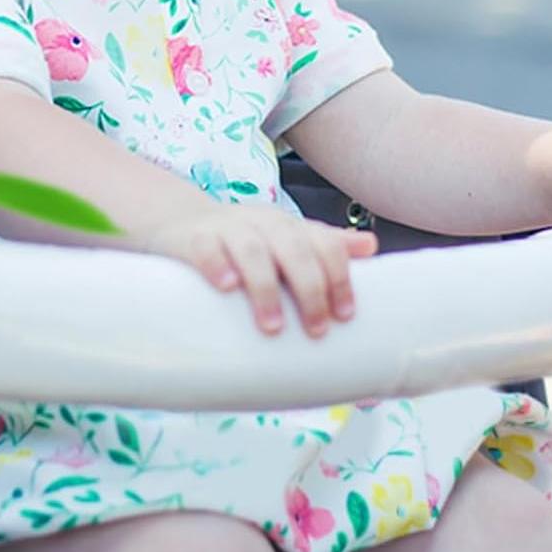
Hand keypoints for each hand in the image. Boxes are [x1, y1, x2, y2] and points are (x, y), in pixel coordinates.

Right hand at [137, 203, 378, 337]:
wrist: (180, 222)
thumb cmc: (243, 241)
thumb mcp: (285, 240)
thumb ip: (325, 244)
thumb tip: (371, 246)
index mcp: (289, 227)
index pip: (324, 244)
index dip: (339, 278)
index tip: (345, 316)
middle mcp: (262, 223)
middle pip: (294, 248)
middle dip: (310, 289)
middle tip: (316, 329)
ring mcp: (226, 229)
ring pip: (252, 251)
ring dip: (266, 288)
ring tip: (272, 326)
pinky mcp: (192, 239)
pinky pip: (206, 248)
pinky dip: (217, 266)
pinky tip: (226, 287)